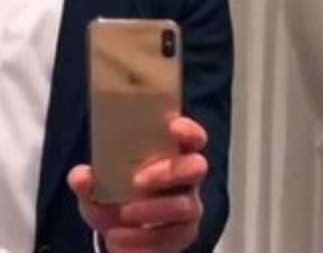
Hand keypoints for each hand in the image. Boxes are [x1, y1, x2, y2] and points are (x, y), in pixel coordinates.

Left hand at [68, 117, 208, 252]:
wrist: (120, 236)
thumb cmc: (117, 199)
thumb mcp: (98, 189)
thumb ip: (89, 182)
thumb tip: (81, 176)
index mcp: (172, 157)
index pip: (192, 138)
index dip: (188, 130)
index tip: (173, 127)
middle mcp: (186, 181)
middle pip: (196, 168)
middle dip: (169, 172)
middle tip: (137, 180)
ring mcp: (187, 208)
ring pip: (184, 205)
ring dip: (152, 209)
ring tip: (123, 213)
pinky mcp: (182, 235)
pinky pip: (169, 236)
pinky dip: (141, 239)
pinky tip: (119, 237)